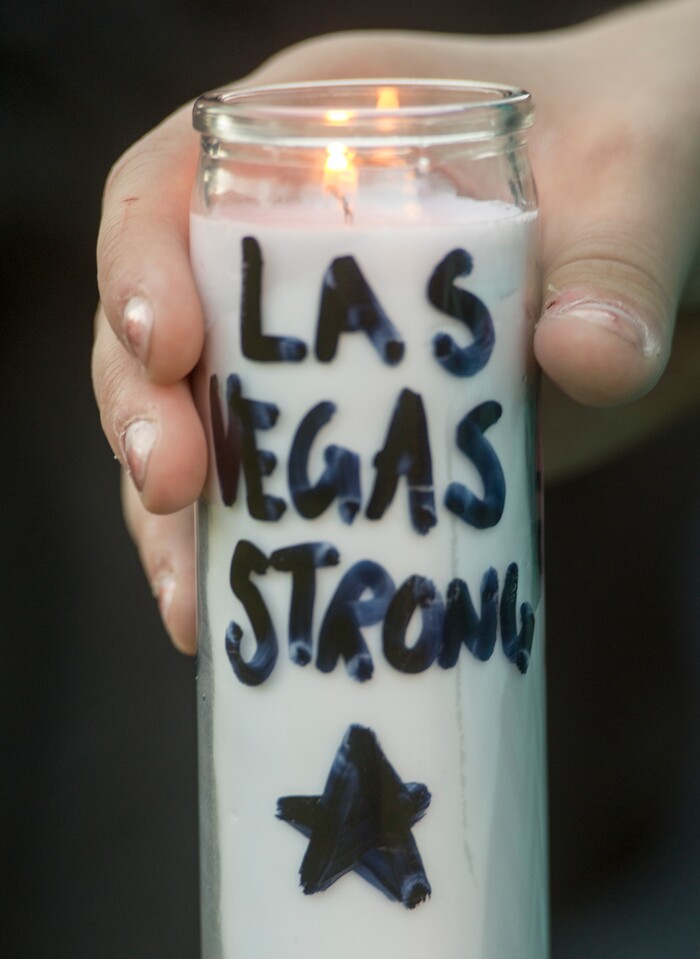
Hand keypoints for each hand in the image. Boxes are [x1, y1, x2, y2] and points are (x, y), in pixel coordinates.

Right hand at [92, 0, 699, 651]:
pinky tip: (236, 626)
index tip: (165, 348)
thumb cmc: (650, 150)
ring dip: (176, 519)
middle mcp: (291, 251)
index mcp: (316, 139)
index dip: (135, 265)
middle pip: (157, 330)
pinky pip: (274, 495)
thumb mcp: (646, 169)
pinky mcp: (363, 435)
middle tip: (172, 487)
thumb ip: (622, 253)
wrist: (690, 247)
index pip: (167, 186)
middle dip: (140, 413)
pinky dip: (247, 558)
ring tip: (195, 601)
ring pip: (199, 430)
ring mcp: (321, 354)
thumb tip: (586, 361)